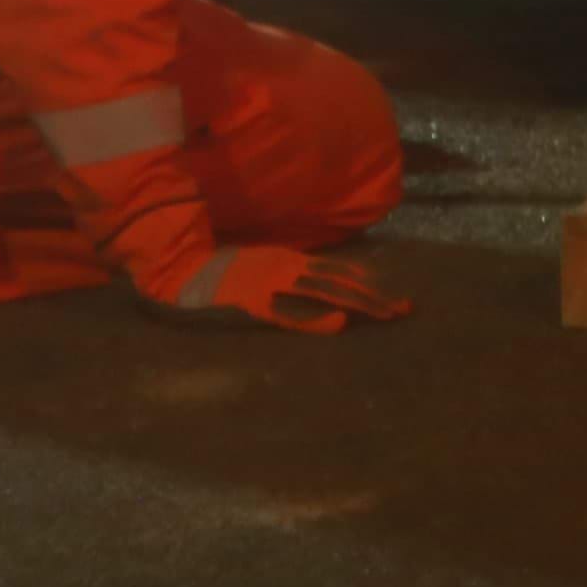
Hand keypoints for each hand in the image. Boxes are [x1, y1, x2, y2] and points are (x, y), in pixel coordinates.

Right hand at [144, 245, 413, 333]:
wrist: (182, 268)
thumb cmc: (223, 273)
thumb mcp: (263, 268)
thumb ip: (290, 279)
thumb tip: (322, 292)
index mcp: (289, 259)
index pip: (337, 271)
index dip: (367, 283)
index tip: (393, 294)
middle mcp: (286, 266)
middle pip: (340, 282)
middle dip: (375, 295)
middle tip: (405, 309)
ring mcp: (269, 282)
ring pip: (324, 293)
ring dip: (357, 304)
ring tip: (385, 314)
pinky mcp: (250, 302)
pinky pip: (286, 313)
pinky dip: (313, 321)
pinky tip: (337, 327)